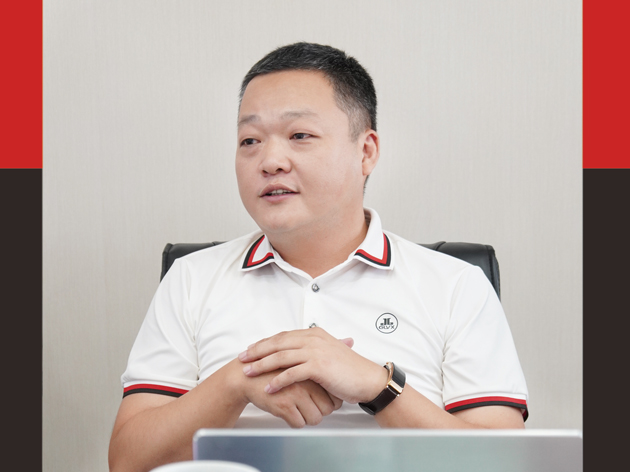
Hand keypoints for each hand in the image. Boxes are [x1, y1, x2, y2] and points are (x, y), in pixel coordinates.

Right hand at [234, 359, 341, 427]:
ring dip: (306, 417)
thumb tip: (350, 340)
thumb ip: (327, 349)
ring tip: (296, 407)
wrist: (245, 376)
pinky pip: (299, 424)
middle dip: (319, 410)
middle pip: (327, 409)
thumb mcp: (301, 354)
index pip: (334, 394)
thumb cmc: (273, 367)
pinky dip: (294, 421)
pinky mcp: (284, 405)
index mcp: (313, 366)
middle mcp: (307, 379)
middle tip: (306, 404)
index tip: (319, 397)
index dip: (328, 399)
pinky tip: (288, 411)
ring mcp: (296, 393)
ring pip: (314, 419)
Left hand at [238, 327, 387, 403]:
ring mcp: (316, 351)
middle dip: (257, 351)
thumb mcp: (328, 353)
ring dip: (262, 365)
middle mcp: (313, 339)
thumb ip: (312, 349)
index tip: (250, 350)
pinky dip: (278, 381)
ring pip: (281, 357)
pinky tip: (268, 388)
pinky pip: (292, 373)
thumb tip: (296, 353)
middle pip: (278, 343)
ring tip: (249, 373)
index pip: (283, 336)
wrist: (367, 379)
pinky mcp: (319, 366)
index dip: (265, 343)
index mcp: (314, 334)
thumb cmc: (349, 370)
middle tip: (242, 359)